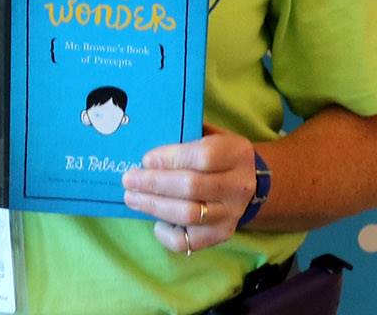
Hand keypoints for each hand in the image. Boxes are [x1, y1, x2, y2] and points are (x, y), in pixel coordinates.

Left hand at [121, 124, 257, 254]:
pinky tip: (155, 222)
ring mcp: (231, 214)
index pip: (204, 157)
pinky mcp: (221, 235)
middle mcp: (238, 186)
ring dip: (154, 206)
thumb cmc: (218, 154)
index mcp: (236, 154)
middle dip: (154, 183)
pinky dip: (166, 234)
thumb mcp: (210, 135)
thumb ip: (184, 135)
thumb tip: (144, 144)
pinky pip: (189, 242)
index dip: (171, 158)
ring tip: (131, 197)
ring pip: (189, 214)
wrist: (248, 183)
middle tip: (128, 179)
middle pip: (192, 187)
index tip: (146, 159)